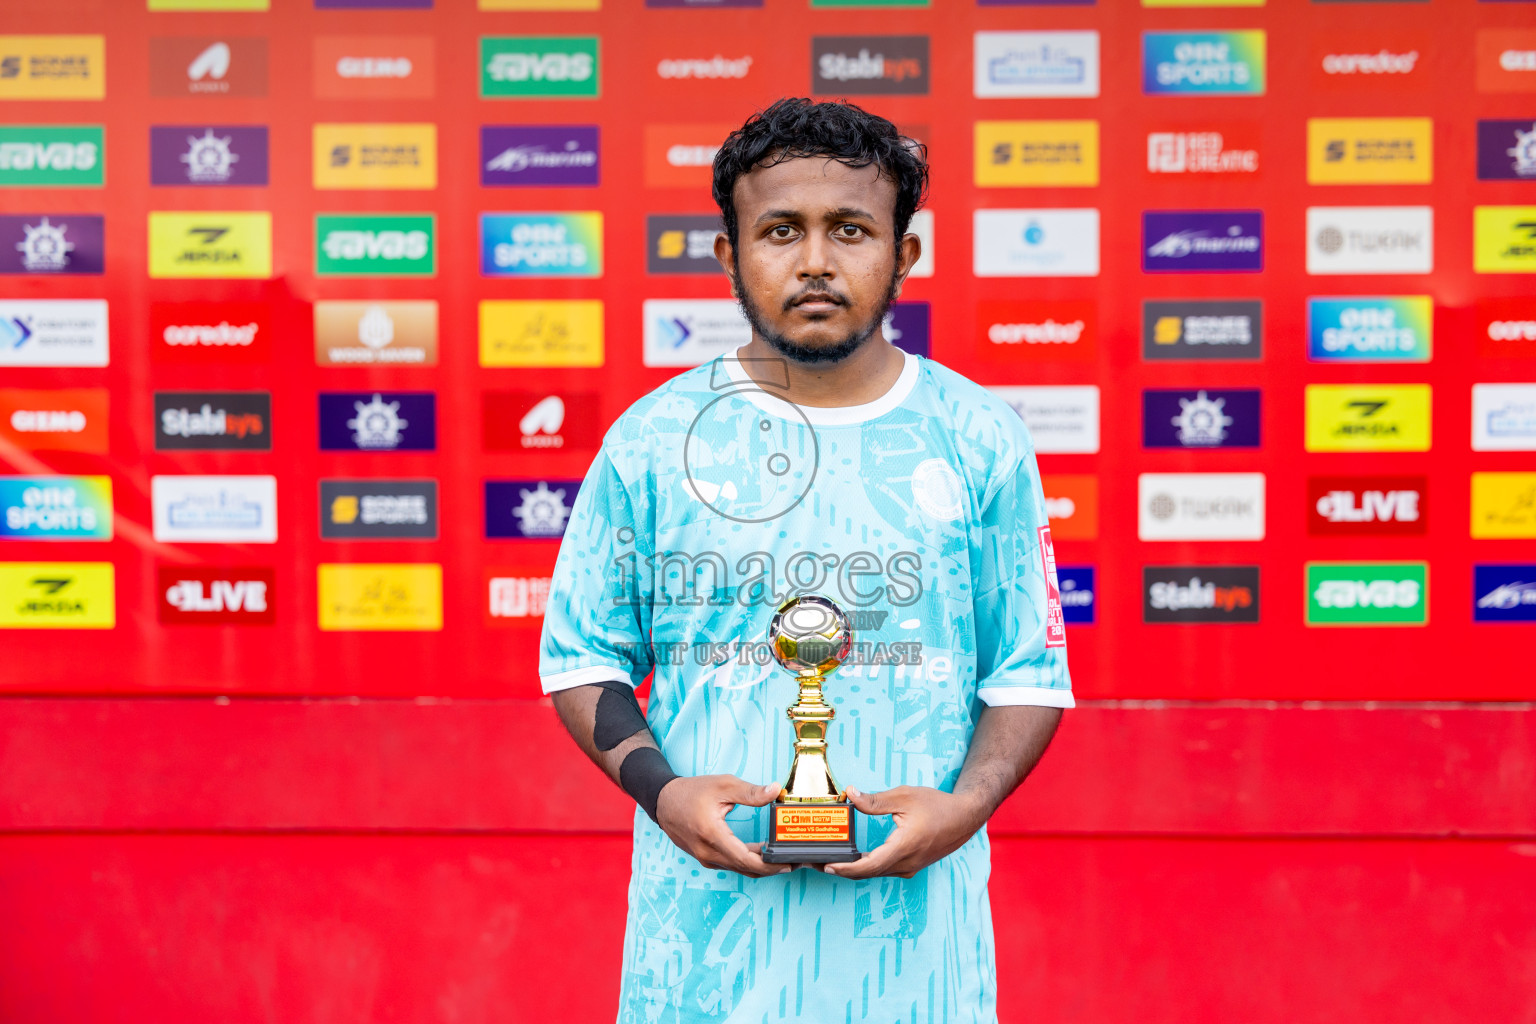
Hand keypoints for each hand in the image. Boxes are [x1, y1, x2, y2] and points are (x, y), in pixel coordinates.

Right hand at [656, 775, 789, 878]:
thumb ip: (751, 792)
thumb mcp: (723, 786)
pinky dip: (747, 862)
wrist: (663, 801)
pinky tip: (761, 853)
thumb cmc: (691, 792)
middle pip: (745, 869)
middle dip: (771, 867)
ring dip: (760, 866)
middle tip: (793, 862)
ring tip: (781, 858)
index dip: (770, 865)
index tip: (788, 862)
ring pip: (738, 869)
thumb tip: (775, 791)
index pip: (746, 860)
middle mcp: (708, 852)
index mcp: (712, 835)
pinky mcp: (706, 858)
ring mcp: (705, 858)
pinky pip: (731, 864)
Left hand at [824, 786, 986, 879]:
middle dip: (842, 870)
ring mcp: (910, 867)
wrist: (965, 818)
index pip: (869, 866)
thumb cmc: (938, 806)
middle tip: (818, 863)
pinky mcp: (911, 865)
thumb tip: (851, 794)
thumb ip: (875, 800)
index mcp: (904, 847)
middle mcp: (906, 863)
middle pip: (868, 873)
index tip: (827, 866)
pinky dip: (868, 866)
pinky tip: (856, 859)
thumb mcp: (904, 797)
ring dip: (854, 870)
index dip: (845, 869)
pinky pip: (885, 870)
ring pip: (876, 873)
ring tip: (832, 861)